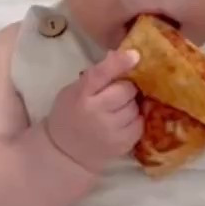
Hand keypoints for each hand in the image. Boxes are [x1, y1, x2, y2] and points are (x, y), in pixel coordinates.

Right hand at [45, 47, 142, 174]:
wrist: (65, 151)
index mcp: (81, 95)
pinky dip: (135, 121)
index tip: (135, 55)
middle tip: (119, 93)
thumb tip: (123, 54)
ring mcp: (110, 130)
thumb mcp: (74, 91)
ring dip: (131, 105)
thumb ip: (95, 75)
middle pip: (126, 90)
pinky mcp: (122, 145)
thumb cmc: (70, 114)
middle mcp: (96, 112)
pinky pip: (140, 125)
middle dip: (126, 88)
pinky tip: (124, 122)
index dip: (119, 63)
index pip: (101, 74)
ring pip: (135, 107)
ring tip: (119, 109)